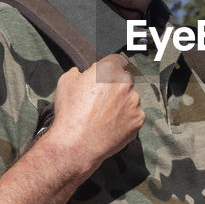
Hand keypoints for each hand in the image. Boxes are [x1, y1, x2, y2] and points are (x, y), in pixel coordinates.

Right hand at [43, 54, 144, 173]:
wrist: (77, 143)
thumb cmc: (70, 112)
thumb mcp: (66, 82)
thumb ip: (79, 72)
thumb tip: (83, 73)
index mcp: (109, 69)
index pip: (118, 60)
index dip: (112, 67)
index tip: (108, 75)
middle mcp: (126, 82)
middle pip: (126, 79)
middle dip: (117, 86)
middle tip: (103, 100)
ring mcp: (135, 101)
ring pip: (131, 98)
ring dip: (122, 103)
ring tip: (105, 116)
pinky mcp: (139, 119)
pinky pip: (134, 115)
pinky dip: (126, 118)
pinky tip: (112, 125)